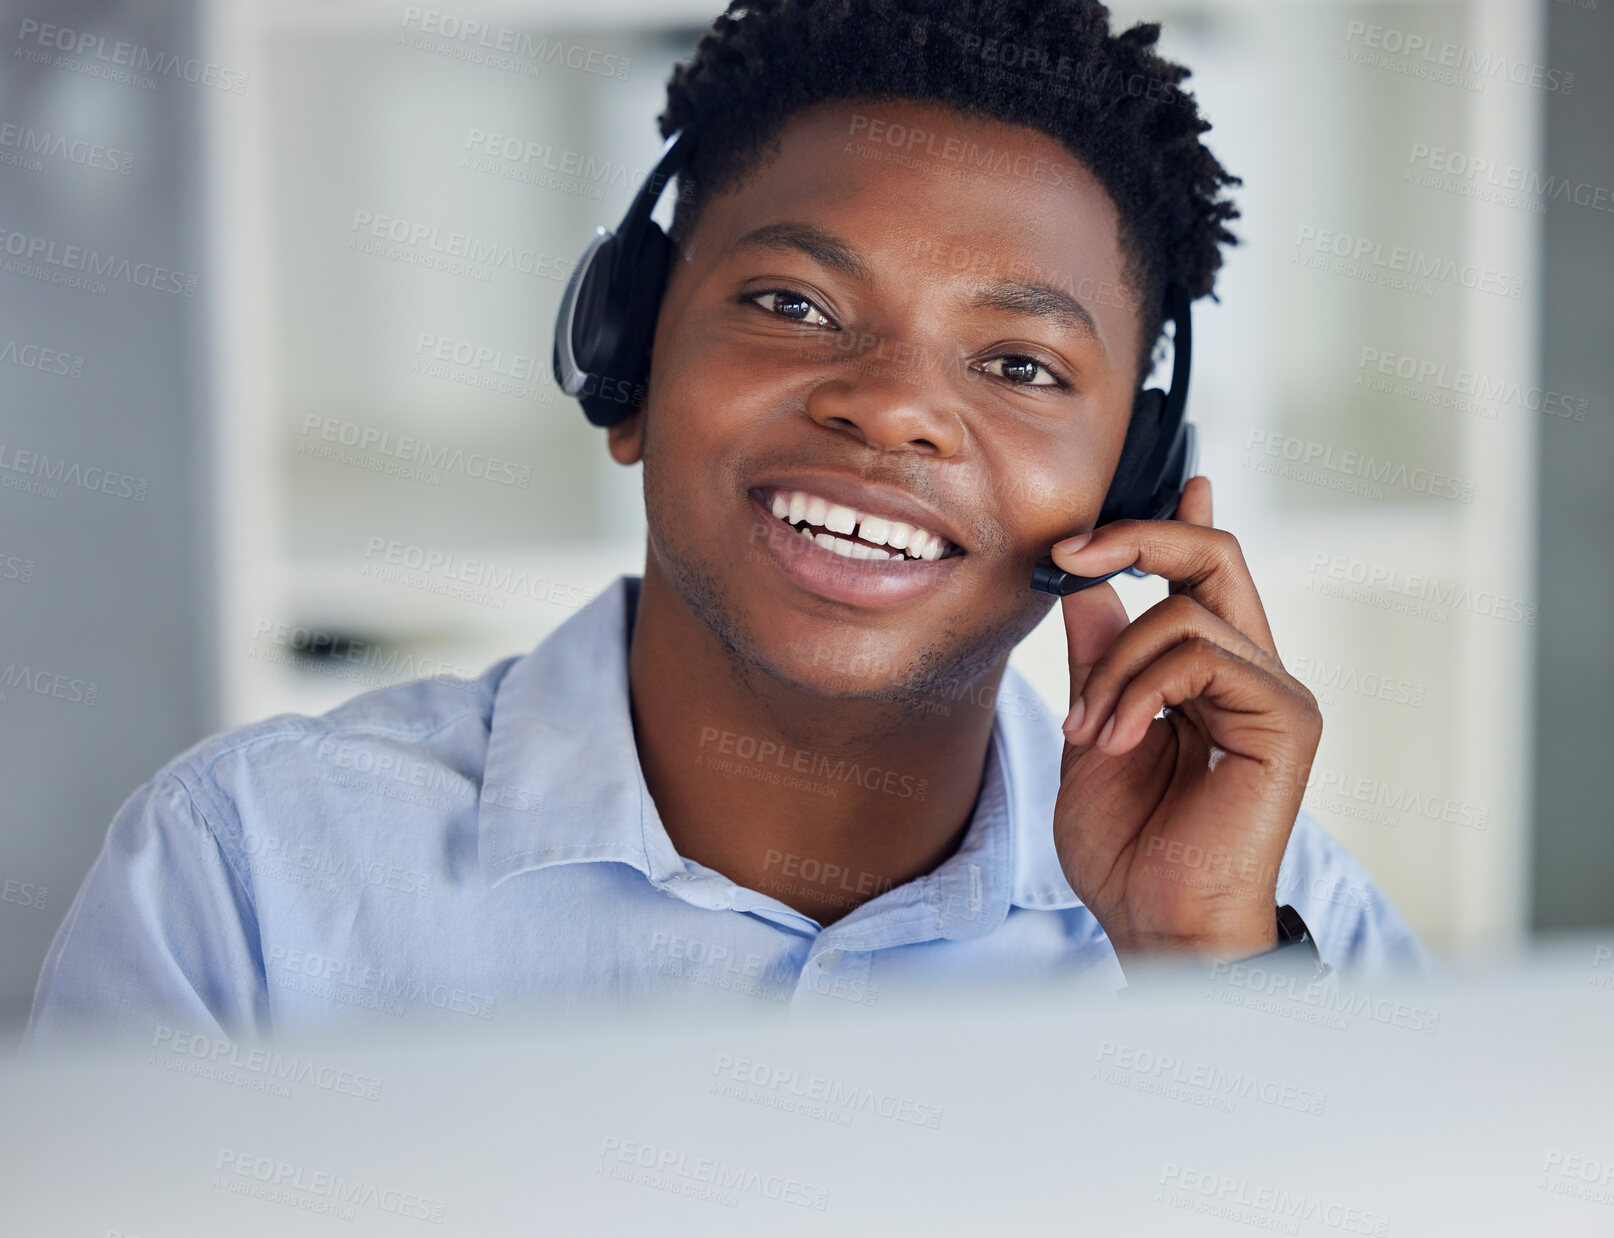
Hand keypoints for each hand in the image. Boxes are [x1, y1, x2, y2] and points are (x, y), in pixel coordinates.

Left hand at [1050, 476, 1322, 970]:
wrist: (1153, 925)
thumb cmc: (1126, 849)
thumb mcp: (1091, 734)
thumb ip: (1097, 660)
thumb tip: (1087, 586)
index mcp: (1208, 676)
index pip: (1203, 575)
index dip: (1173, 524)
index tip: (1145, 493)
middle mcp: (1252, 673)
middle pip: (1214, 556)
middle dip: (1137, 538)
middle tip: (1070, 553)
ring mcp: (1274, 693)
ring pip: (1186, 612)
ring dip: (1112, 668)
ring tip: (1087, 733)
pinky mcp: (1286, 719)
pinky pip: (1200, 655)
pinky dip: (1137, 690)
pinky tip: (1113, 739)